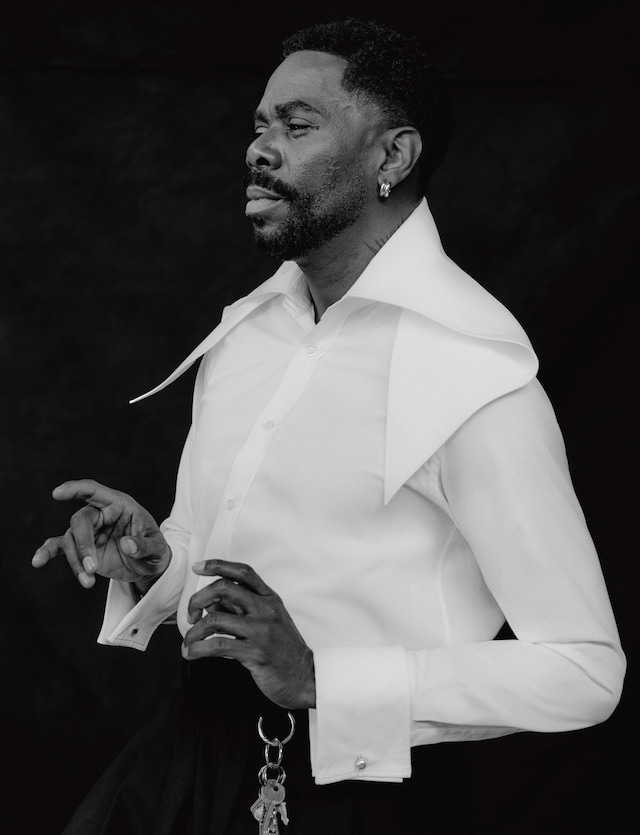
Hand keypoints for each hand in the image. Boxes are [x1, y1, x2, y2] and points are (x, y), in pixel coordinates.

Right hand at [32, 479, 170, 588]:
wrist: (148, 567)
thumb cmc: (155, 550)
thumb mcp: (158, 548)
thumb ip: (144, 546)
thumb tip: (126, 545)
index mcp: (119, 504)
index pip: (93, 491)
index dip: (76, 489)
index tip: (57, 493)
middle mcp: (100, 514)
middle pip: (80, 521)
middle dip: (83, 545)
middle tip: (92, 568)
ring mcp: (89, 532)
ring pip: (70, 540)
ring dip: (75, 561)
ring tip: (88, 582)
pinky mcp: (81, 549)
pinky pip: (60, 547)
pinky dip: (47, 552)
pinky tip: (37, 561)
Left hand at [183, 559, 315, 710]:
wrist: (304, 676)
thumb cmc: (282, 649)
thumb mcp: (267, 620)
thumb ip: (242, 608)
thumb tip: (211, 602)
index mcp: (269, 598)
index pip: (243, 572)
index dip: (217, 565)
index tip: (197, 568)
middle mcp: (266, 609)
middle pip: (224, 588)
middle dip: (198, 599)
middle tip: (190, 615)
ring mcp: (261, 630)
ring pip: (216, 619)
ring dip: (194, 631)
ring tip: (189, 642)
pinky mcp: (255, 652)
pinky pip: (218, 646)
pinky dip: (197, 649)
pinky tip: (191, 653)